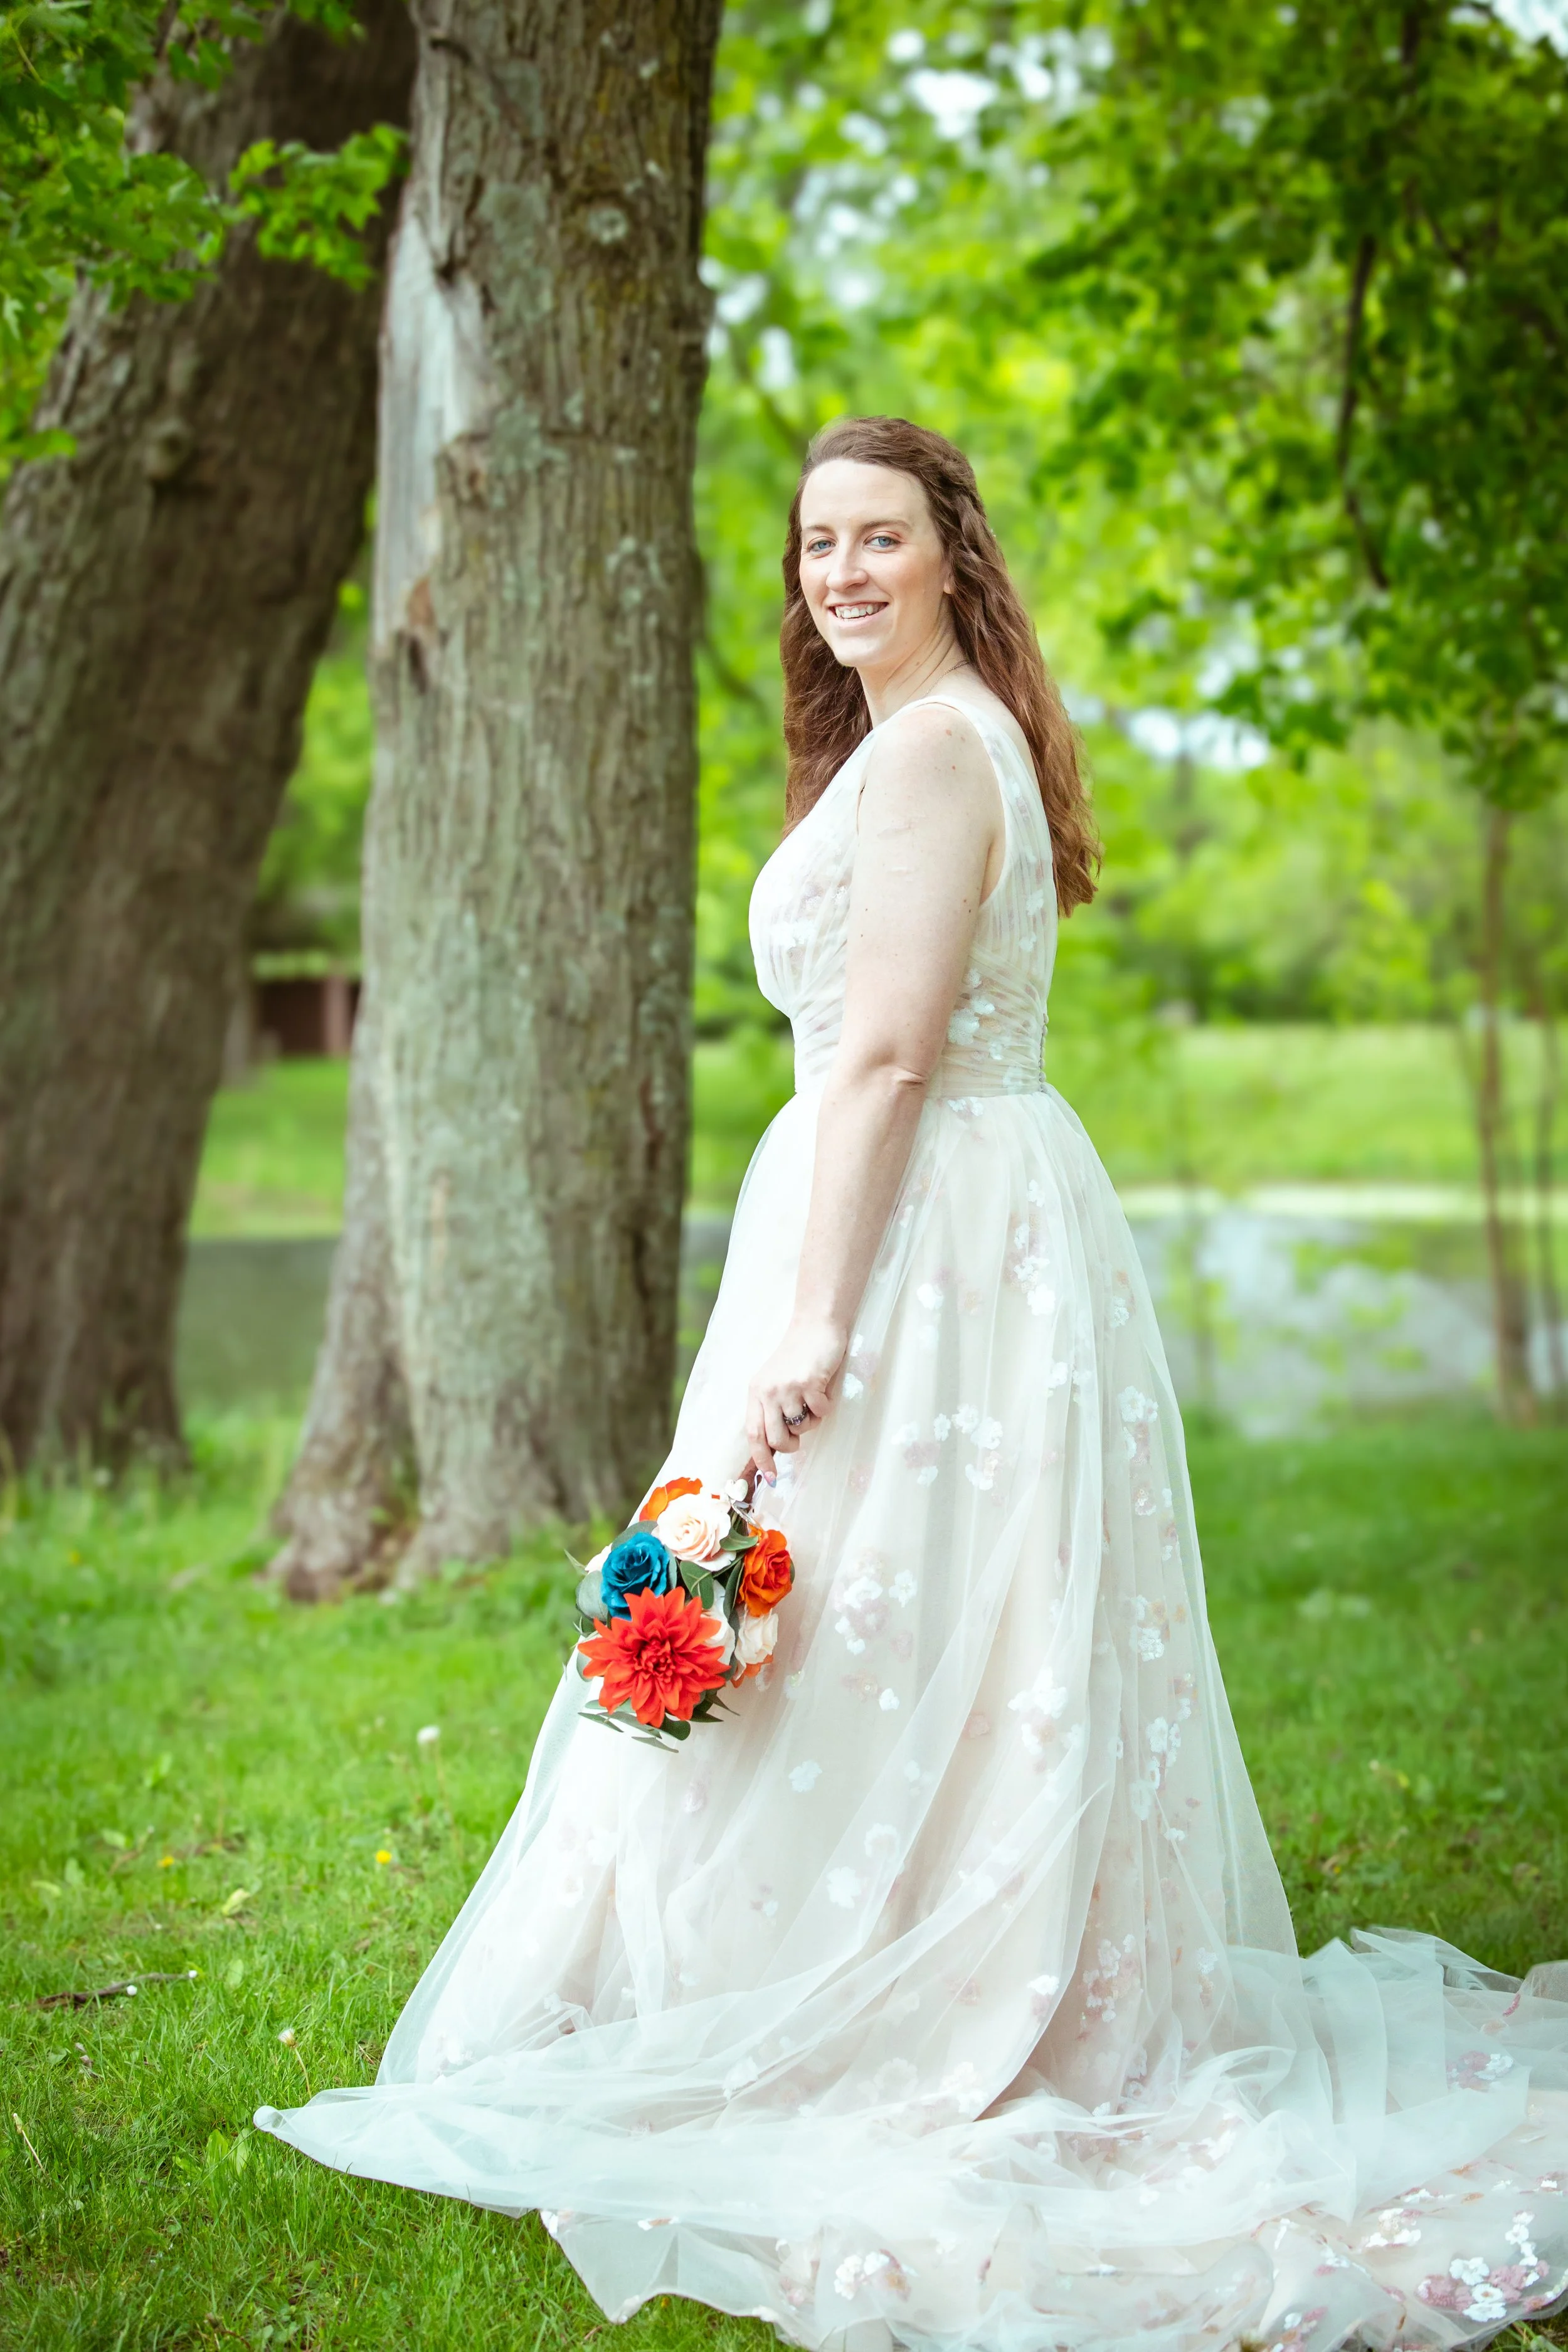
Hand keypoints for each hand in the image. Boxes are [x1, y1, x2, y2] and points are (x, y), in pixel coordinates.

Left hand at [746, 1314, 847, 1477]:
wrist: (816, 1326)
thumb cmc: (798, 1357)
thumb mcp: (775, 1382)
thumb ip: (771, 1408)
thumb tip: (775, 1447)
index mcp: (756, 1392)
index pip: (753, 1435)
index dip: (761, 1459)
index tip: (771, 1477)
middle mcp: (767, 1391)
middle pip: (777, 1439)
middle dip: (791, 1444)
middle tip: (800, 1434)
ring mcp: (788, 1387)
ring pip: (802, 1427)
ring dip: (812, 1421)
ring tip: (812, 1400)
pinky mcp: (809, 1383)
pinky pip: (821, 1413)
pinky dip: (826, 1406)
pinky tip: (823, 1388)